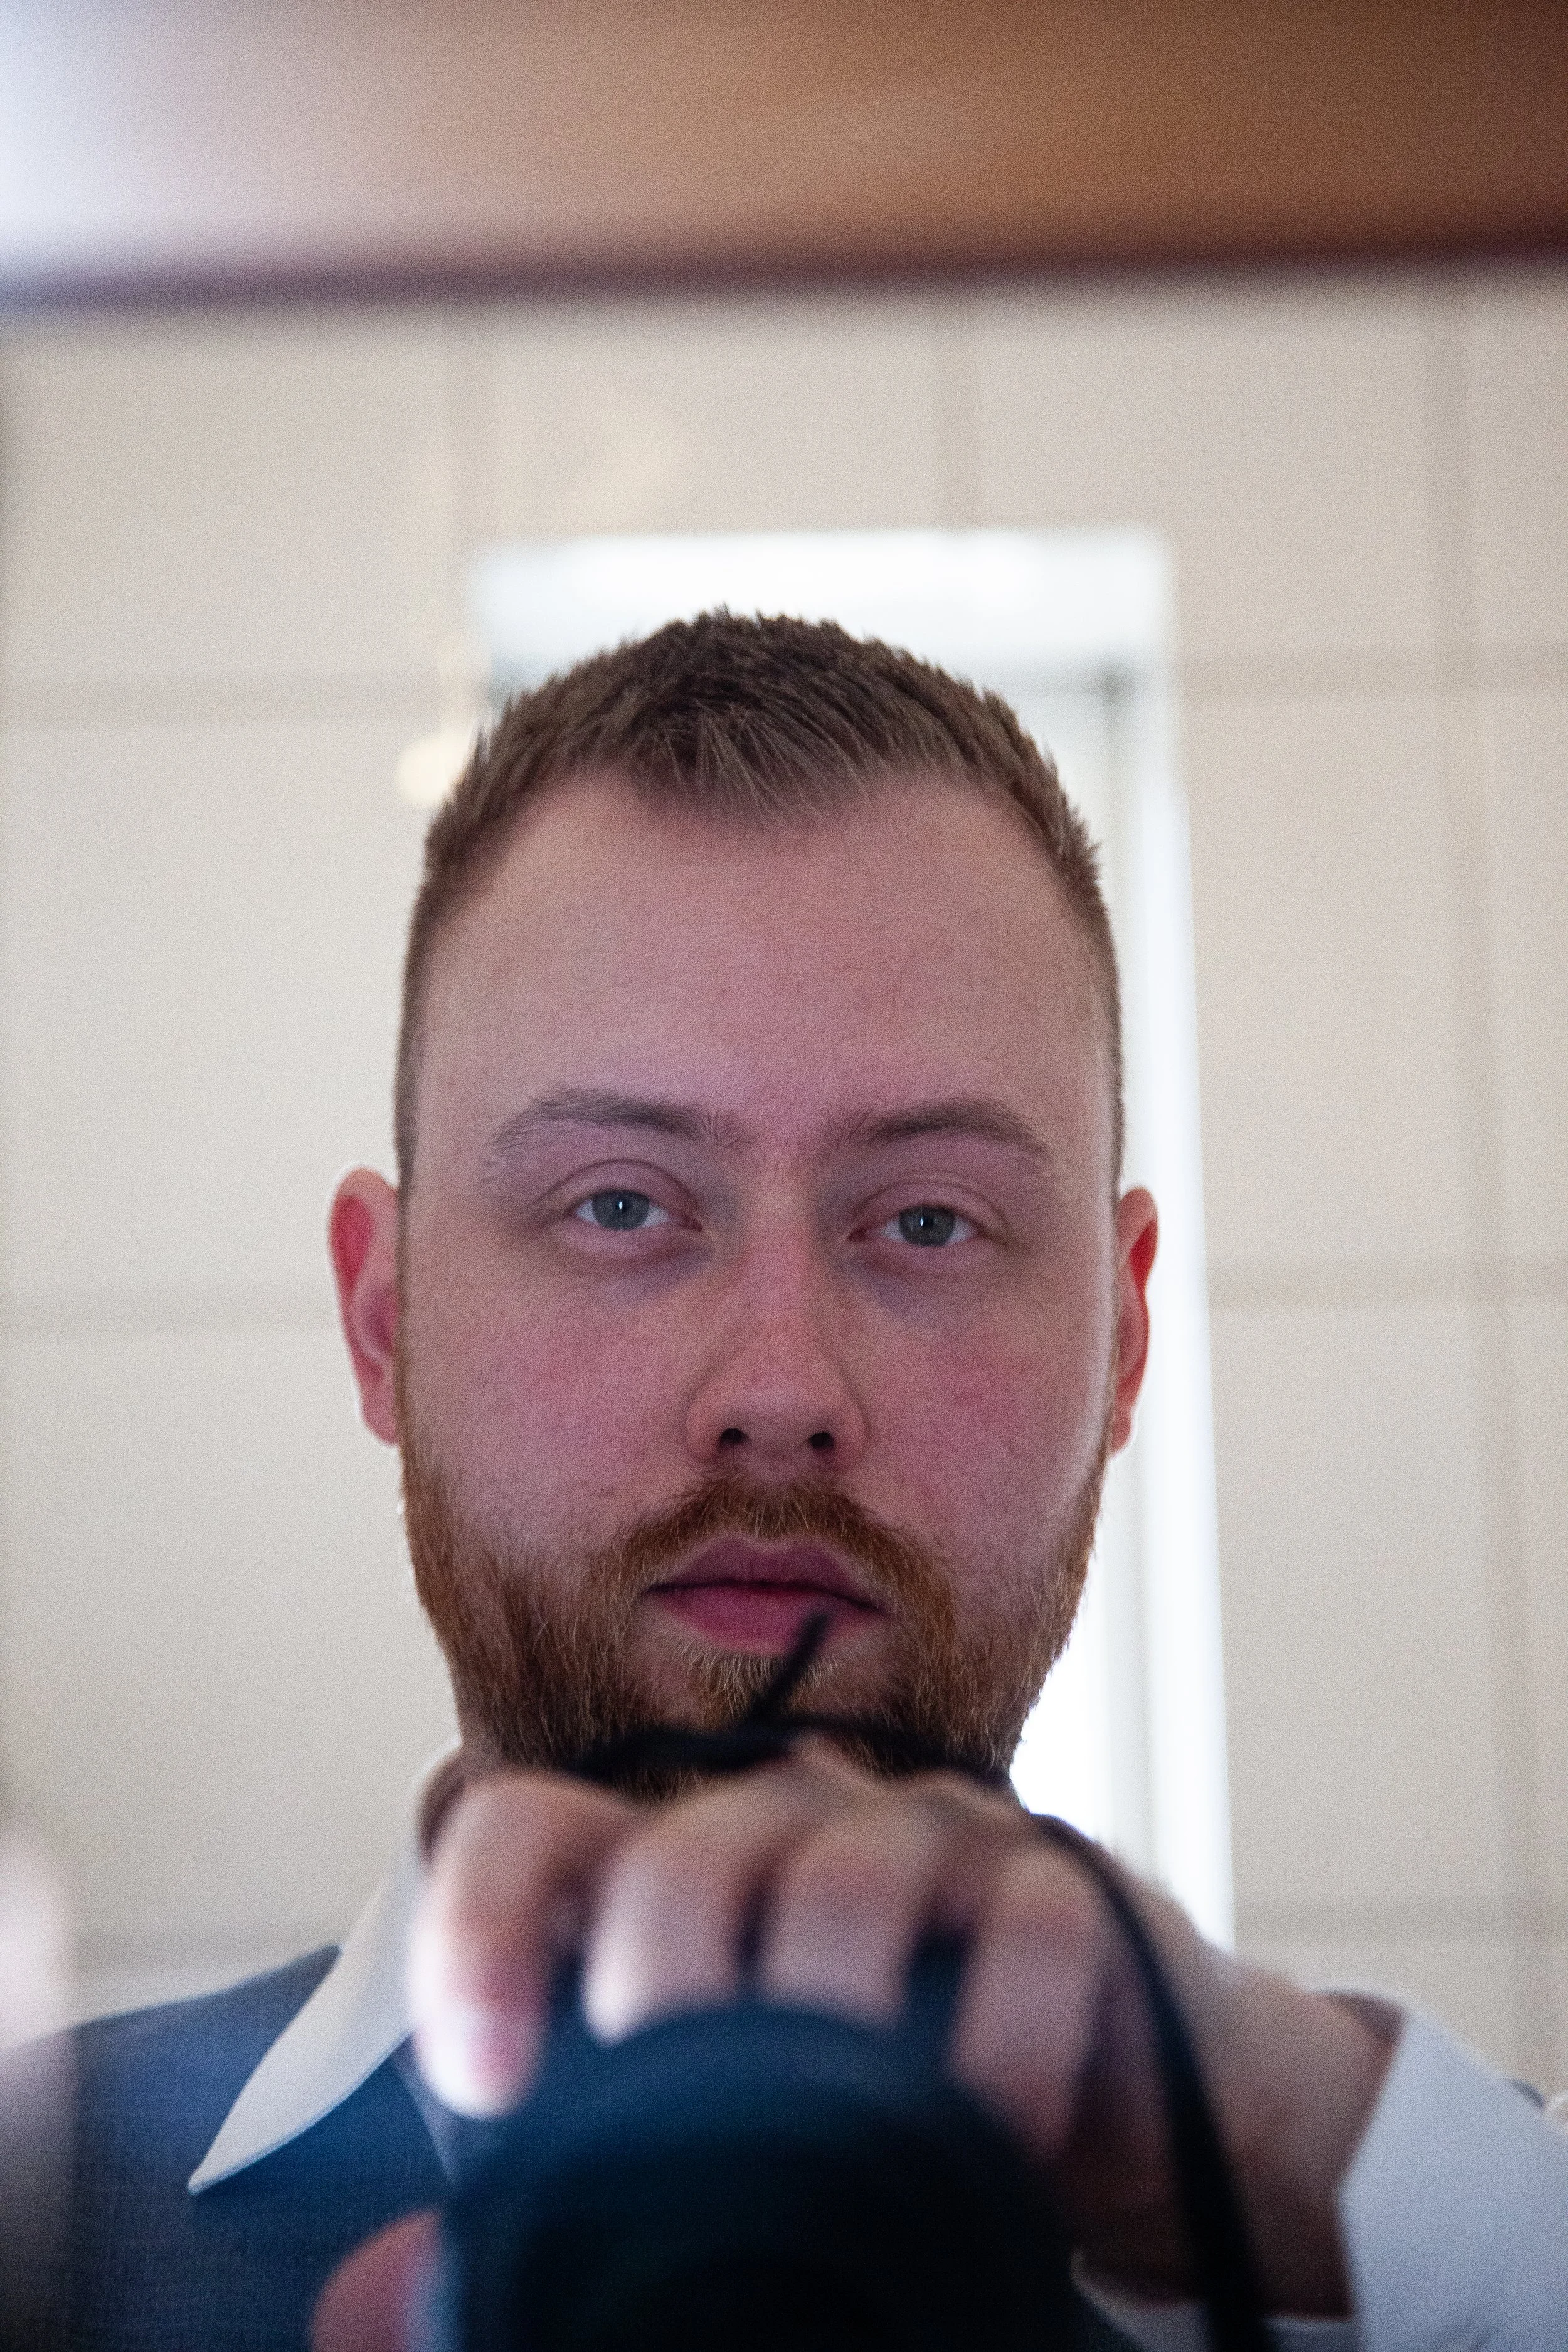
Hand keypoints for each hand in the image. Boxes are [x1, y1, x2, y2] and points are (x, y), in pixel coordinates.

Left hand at [401, 1749, 1388, 2315]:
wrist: (1099, 2105)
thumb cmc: (877, 2125)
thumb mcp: (711, 2163)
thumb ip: (553, 2210)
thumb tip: (365, 2306)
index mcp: (671, 1883)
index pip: (529, 1829)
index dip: (479, 1926)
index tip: (491, 2083)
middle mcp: (784, 1834)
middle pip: (680, 1853)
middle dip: (664, 1992)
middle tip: (701, 2129)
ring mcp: (924, 1843)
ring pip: (843, 1870)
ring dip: (837, 2016)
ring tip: (866, 2143)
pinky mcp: (1057, 1882)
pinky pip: (1024, 1922)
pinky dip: (1004, 2036)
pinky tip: (1001, 2128)